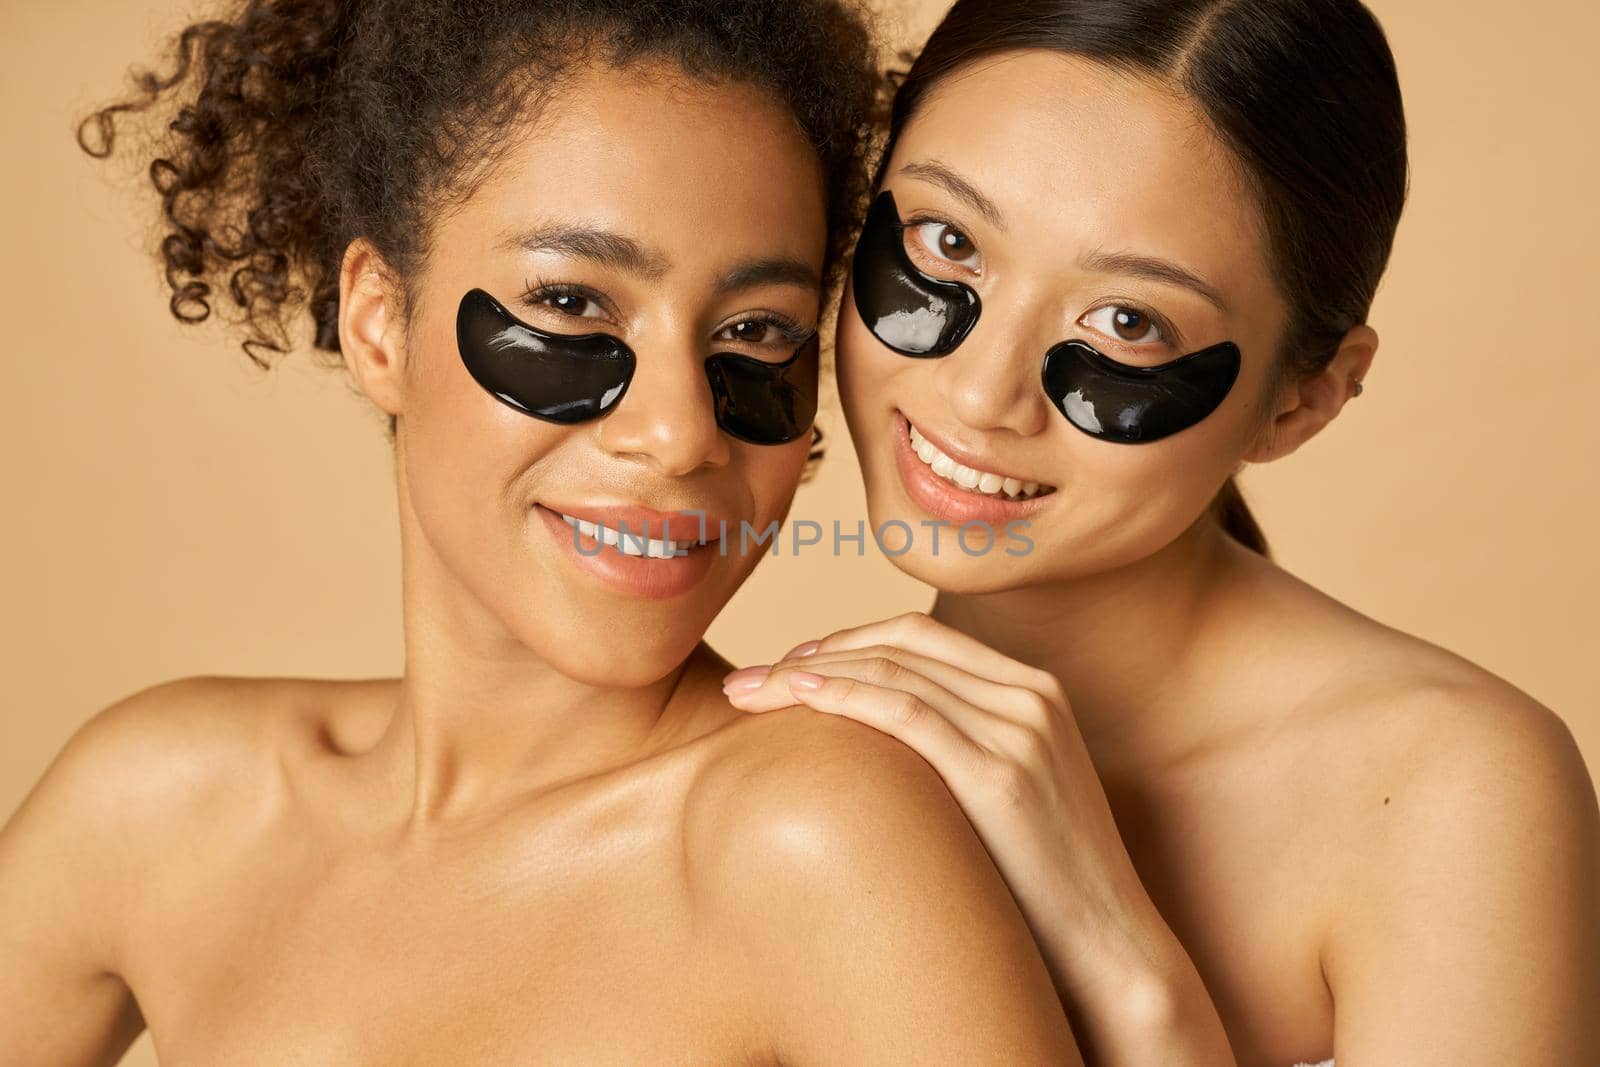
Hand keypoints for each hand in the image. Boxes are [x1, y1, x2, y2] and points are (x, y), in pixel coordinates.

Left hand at [721, 612, 1168, 1010]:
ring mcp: (1021, 729)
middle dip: (814, 651)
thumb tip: (876, 750)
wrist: (1110, 947)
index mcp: (1034, 691)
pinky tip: (796, 699)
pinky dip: (842, 695)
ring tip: (748, 694)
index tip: (790, 665)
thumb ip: (962, 750)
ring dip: (807, 673)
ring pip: (893, 669)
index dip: (847, 640)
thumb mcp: (1010, 794)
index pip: (921, 636)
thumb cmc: (1045, 886)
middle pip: (900, 643)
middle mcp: (1030, 696)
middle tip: (749, 678)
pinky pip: (905, 711)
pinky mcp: (1002, 772)